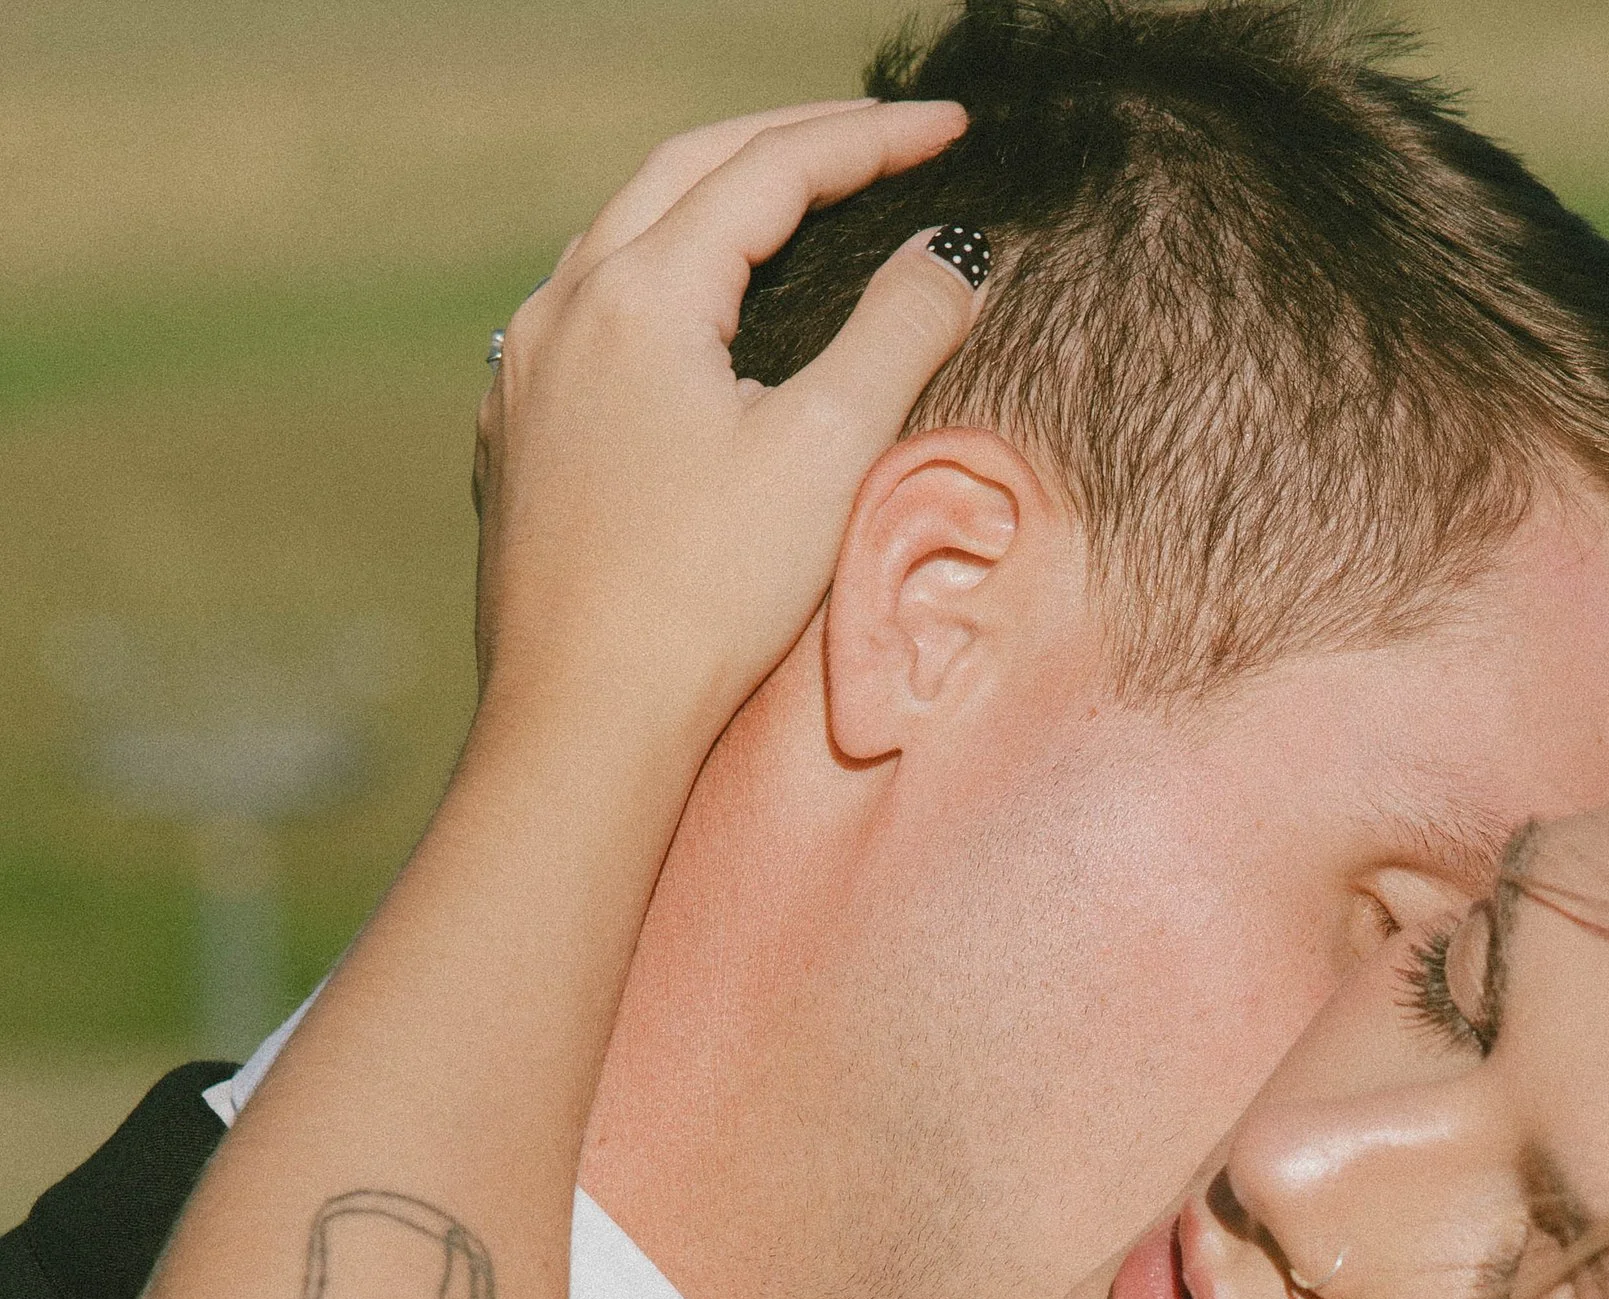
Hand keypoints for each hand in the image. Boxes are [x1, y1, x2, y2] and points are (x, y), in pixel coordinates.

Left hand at [472, 99, 976, 755]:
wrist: (584, 723)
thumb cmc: (705, 596)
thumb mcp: (827, 453)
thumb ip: (899, 333)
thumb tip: (951, 255)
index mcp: (639, 292)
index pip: (770, 169)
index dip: (869, 140)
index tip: (949, 128)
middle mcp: (563, 307)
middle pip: (686, 171)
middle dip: (789, 142)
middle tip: (879, 138)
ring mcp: (527, 372)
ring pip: (627, 235)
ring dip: (716, 203)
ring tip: (794, 203)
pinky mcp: (519, 438)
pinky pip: (592, 315)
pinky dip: (664, 280)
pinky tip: (698, 318)